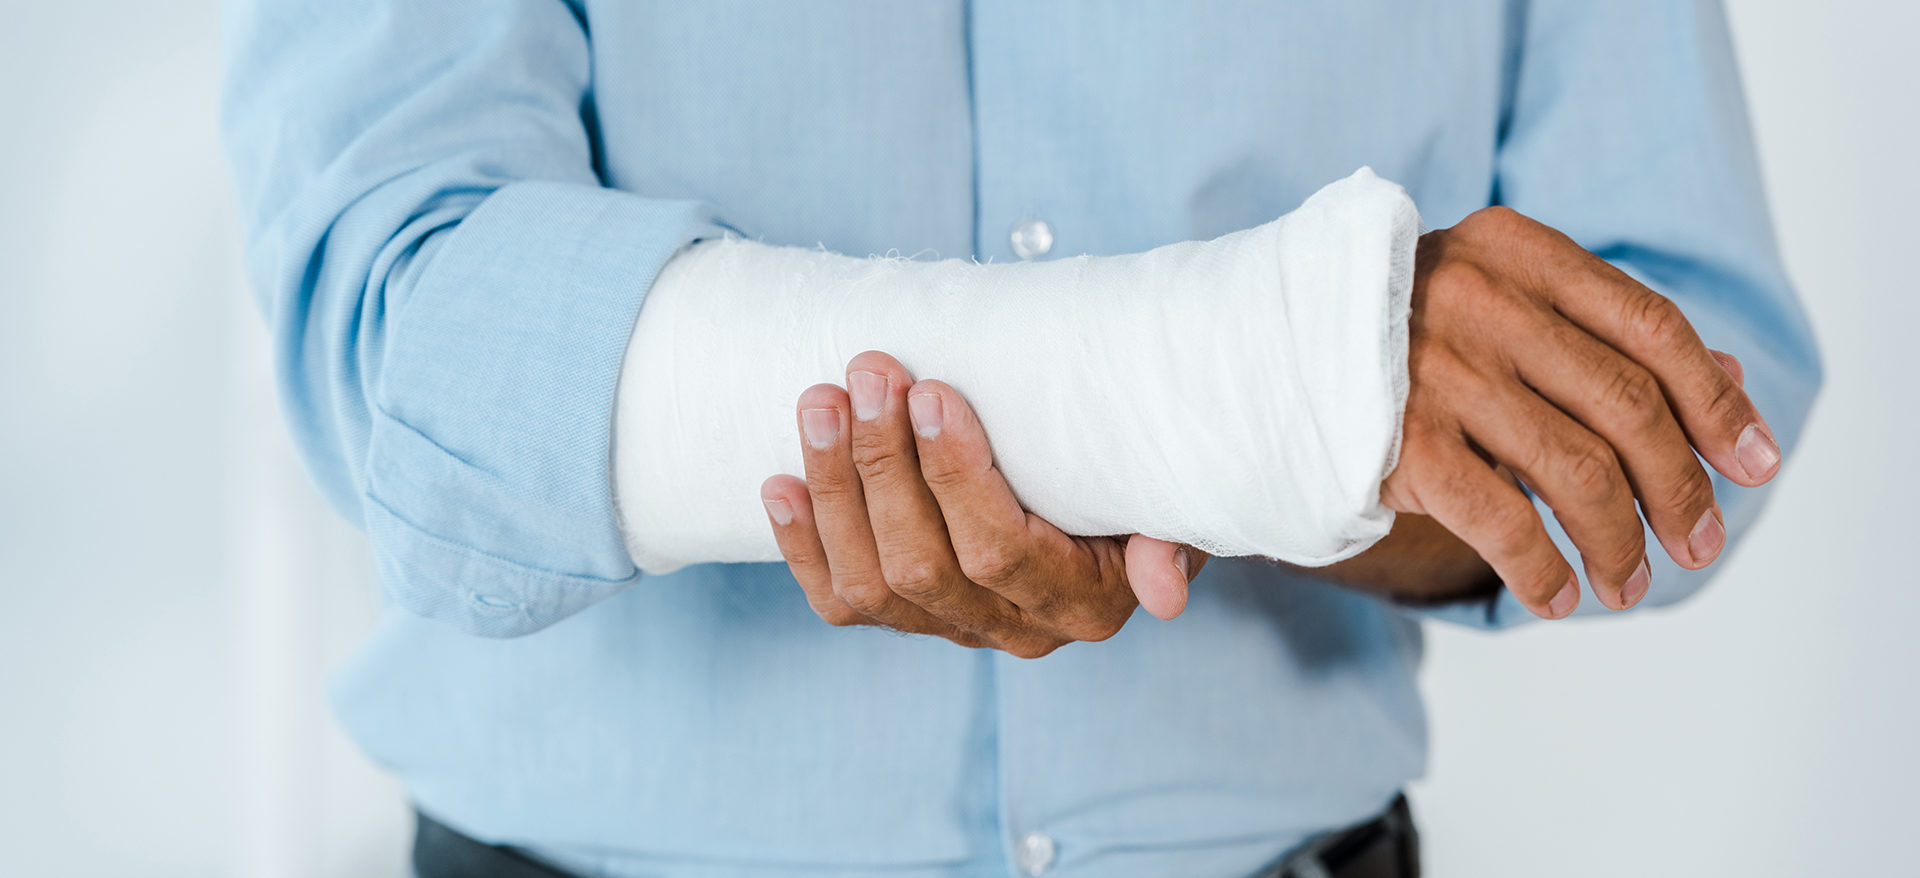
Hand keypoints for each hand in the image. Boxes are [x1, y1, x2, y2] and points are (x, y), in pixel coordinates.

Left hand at [759, 351, 1207, 657]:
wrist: (1109, 499)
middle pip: (924, 564)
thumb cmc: (1137, 477)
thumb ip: (1169, 537)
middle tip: (867, 373)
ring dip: (837, 488)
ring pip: (872, 584)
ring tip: (820, 401)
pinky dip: (803, 544)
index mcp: (1084, 603)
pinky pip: (839, 602)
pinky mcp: (905, 619)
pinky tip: (780, 483)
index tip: (930, 392)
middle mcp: (1016, 630)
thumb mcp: (1171, 495)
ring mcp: (954, 628)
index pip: (1001, 549)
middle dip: (883, 463)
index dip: (956, 474)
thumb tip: (1164, 591)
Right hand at [1382, 206, 1776, 618]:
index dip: (1715, 402)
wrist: (1250, 349)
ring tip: (1628, 584)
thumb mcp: (1499, 301)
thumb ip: (1603, 332)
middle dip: (1679, 487)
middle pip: (1626, 404)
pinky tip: (1556, 597)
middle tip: (1698, 543)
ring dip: (1620, 542)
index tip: (1755, 464)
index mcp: (1514, 250)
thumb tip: (1728, 384)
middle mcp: (1479, 297)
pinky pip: (1501, 521)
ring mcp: (1434, 369)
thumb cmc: (1394, 330)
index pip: (1651, 324)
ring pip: (1576, 470)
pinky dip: (1542, 571)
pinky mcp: (1396, 442)